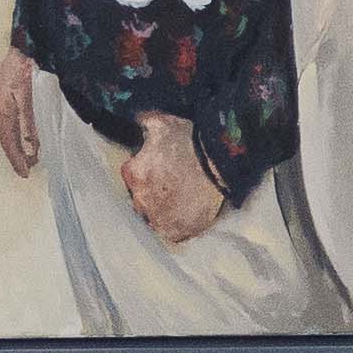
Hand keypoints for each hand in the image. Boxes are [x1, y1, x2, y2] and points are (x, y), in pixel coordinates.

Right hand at [0, 46, 39, 176]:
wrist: (25, 42)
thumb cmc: (27, 65)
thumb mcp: (29, 93)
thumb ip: (30, 119)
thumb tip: (31, 145)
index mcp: (3, 107)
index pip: (8, 139)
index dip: (16, 157)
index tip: (24, 173)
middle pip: (5, 137)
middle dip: (14, 155)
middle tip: (25, 171)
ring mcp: (2, 99)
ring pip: (6, 130)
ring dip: (15, 145)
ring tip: (27, 159)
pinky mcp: (7, 94)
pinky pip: (9, 121)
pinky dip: (16, 133)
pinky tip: (24, 138)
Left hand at [120, 113, 225, 246]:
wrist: (221, 163)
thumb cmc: (192, 141)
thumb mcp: (162, 122)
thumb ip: (143, 122)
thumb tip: (136, 120)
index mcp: (134, 174)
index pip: (131, 175)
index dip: (144, 171)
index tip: (158, 168)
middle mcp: (140, 199)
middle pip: (139, 198)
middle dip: (152, 191)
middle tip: (171, 183)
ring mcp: (158, 218)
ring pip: (153, 217)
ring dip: (162, 210)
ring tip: (181, 199)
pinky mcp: (176, 232)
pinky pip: (170, 232)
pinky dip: (176, 225)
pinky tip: (186, 213)